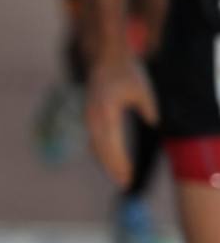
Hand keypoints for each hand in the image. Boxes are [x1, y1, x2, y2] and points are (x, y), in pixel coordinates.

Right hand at [85, 54, 158, 186]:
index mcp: (106, 111)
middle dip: (113, 168)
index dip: (120, 162)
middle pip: (101, 149)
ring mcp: (89, 117)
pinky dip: (102, 153)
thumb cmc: (127, 73)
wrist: (105, 59)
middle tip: (125, 184)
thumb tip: (154, 124)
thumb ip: (148, 109)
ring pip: (96, 146)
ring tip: (120, 177)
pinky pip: (94, 139)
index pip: (112, 144)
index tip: (129, 176)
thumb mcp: (143, 90)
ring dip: (107, 163)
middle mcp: (93, 116)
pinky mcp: (89, 116)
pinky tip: (111, 161)